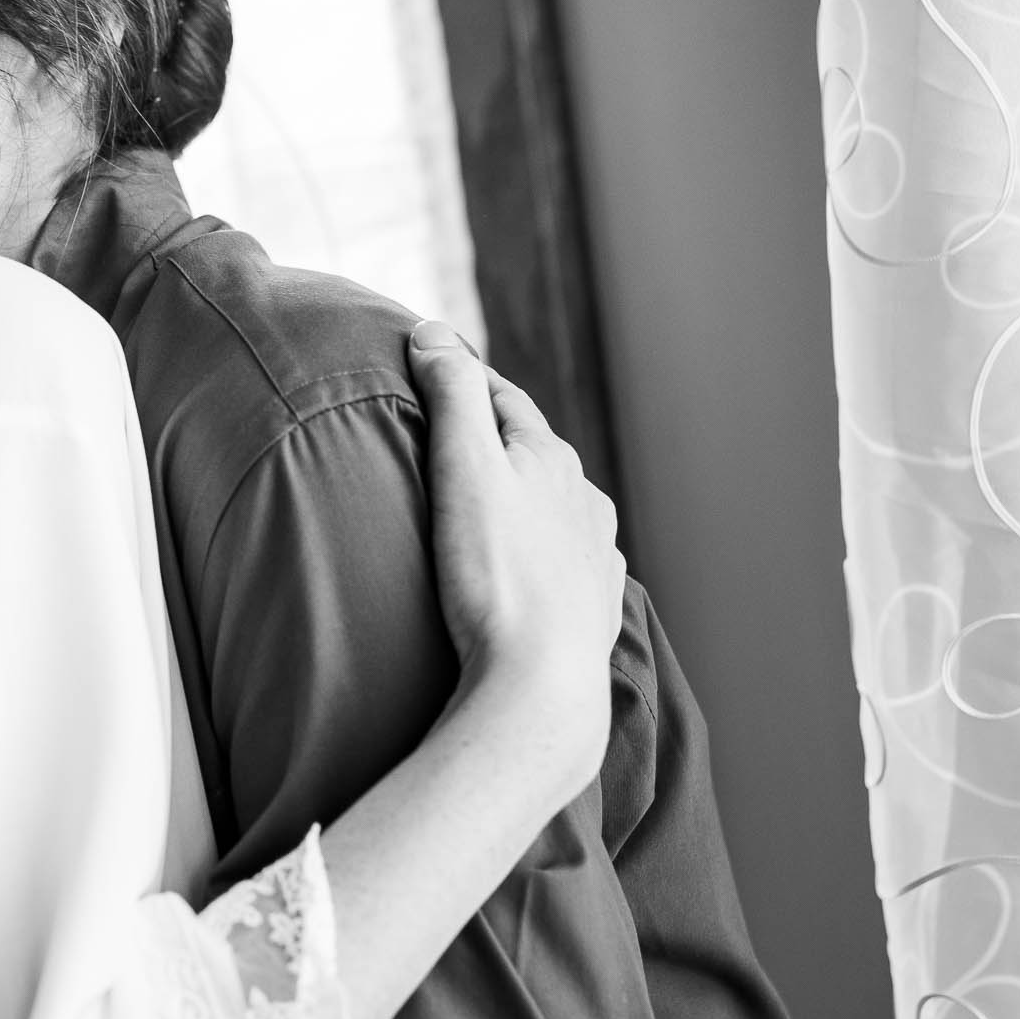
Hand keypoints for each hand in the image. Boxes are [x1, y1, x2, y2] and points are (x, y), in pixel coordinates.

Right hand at [405, 321, 623, 788]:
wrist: (538, 686)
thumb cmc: (494, 576)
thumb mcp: (462, 467)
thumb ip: (450, 393)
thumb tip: (432, 332)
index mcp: (553, 460)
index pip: (501, 399)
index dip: (461, 379)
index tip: (424, 367)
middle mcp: (584, 502)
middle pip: (532, 453)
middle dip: (492, 441)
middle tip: (444, 435)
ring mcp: (595, 557)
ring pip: (555, 509)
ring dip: (523, 498)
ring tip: (485, 504)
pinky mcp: (592, 609)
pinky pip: (567, 563)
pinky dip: (543, 551)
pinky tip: (529, 565)